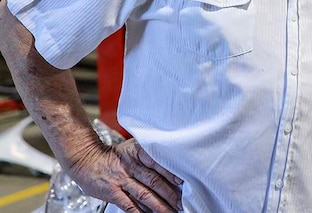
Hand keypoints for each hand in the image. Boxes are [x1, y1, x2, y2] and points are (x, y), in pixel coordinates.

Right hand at [66, 137, 182, 212]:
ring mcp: (121, 180)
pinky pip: (129, 206)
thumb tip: (172, 164)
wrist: (85, 160)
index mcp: (137, 152)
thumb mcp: (132, 147)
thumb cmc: (114, 155)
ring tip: (171, 211)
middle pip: (153, 181)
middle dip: (170, 194)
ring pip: (144, 195)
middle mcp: (130, 166)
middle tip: (182, 202)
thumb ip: (149, 154)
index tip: (184, 182)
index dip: (171, 173)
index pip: (157, 162)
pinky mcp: (113, 193)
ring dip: (159, 206)